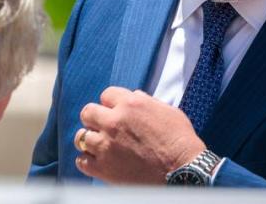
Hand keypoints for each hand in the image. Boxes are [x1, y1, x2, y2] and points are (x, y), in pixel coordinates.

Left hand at [73, 86, 206, 183]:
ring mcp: (106, 146)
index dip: (111, 103)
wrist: (183, 171)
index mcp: (131, 104)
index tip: (116, 111)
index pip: (106, 94)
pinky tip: (98, 161)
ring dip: (91, 139)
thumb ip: (146, 101)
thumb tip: (134, 97)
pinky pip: (82, 162)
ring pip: (81, 137)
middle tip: (103, 126)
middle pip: (88, 112)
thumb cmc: (180, 140)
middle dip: (95, 117)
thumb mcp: (167, 111)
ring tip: (100, 145)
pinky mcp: (103, 168)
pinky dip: (88, 161)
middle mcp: (114, 122)